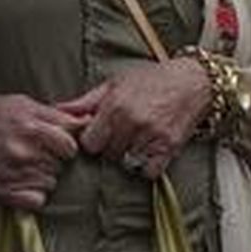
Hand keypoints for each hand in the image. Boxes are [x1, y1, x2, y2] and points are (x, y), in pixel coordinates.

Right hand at [0, 95, 84, 209]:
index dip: (65, 145)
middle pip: (61, 165)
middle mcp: (24, 150)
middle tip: (32, 153)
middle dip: (52, 160)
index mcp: (30, 126)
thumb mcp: (19, 104)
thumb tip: (84, 121)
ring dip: (40, 176)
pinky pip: (37, 200)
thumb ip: (54, 115)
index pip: (71, 145)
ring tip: (19, 164)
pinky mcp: (2, 191)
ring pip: (50, 183)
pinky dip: (32, 194)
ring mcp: (13, 172)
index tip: (55, 144)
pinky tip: (18, 181)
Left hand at [62, 59, 212, 180]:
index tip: (100, 135)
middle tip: (120, 136)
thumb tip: (58, 110)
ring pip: (127, 163)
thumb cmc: (152, 80)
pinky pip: (149, 171)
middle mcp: (132, 123)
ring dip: (128, 156)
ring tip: (136, 141)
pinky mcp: (169, 147)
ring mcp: (152, 137)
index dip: (93, 140)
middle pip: (108, 154)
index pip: (90, 142)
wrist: (192, 82)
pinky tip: (148, 153)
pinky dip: (146, 167)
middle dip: (111, 147)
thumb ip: (86, 102)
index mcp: (115, 106)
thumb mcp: (115, 84)